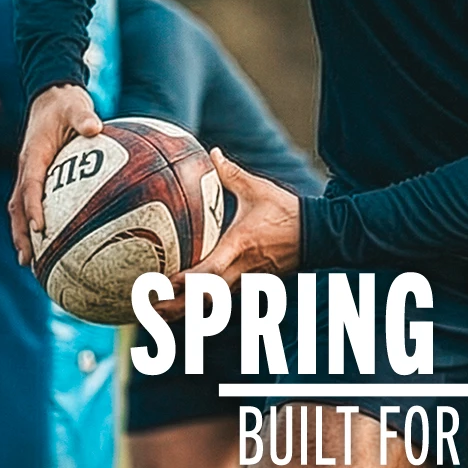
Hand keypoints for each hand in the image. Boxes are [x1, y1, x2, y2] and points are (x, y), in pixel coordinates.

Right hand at [10, 84, 101, 264]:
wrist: (52, 97)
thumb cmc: (66, 105)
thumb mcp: (76, 107)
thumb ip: (84, 118)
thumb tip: (95, 128)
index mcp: (35, 154)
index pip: (31, 184)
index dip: (34, 206)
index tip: (39, 227)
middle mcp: (27, 167)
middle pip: (17, 206)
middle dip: (21, 233)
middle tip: (28, 259)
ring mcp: (29, 173)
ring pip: (19, 208)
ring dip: (22, 234)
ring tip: (29, 262)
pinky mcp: (36, 176)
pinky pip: (31, 203)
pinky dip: (33, 223)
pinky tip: (46, 242)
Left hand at [157, 148, 301, 317]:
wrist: (318, 234)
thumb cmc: (287, 211)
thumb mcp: (258, 190)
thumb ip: (231, 173)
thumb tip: (211, 152)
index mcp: (241, 245)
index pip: (211, 270)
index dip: (187, 281)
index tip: (162, 284)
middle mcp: (242, 268)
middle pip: (206, 298)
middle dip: (177, 306)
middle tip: (149, 309)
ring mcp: (249, 280)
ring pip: (214, 305)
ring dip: (187, 312)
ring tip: (158, 315)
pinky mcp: (253, 285)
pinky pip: (224, 300)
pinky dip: (203, 307)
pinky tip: (185, 308)